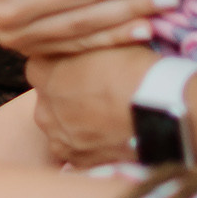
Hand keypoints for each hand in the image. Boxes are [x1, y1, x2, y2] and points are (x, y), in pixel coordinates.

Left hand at [25, 46, 152, 167]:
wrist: (156, 109)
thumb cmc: (131, 67)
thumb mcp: (101, 39)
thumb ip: (81, 43)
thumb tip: (82, 39)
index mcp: (40, 71)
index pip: (41, 62)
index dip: (63, 61)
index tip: (83, 63)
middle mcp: (42, 106)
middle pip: (49, 96)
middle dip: (66, 92)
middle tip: (97, 88)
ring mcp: (58, 135)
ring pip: (60, 124)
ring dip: (75, 118)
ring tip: (105, 113)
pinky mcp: (76, 158)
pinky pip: (75, 148)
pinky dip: (87, 142)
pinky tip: (107, 133)